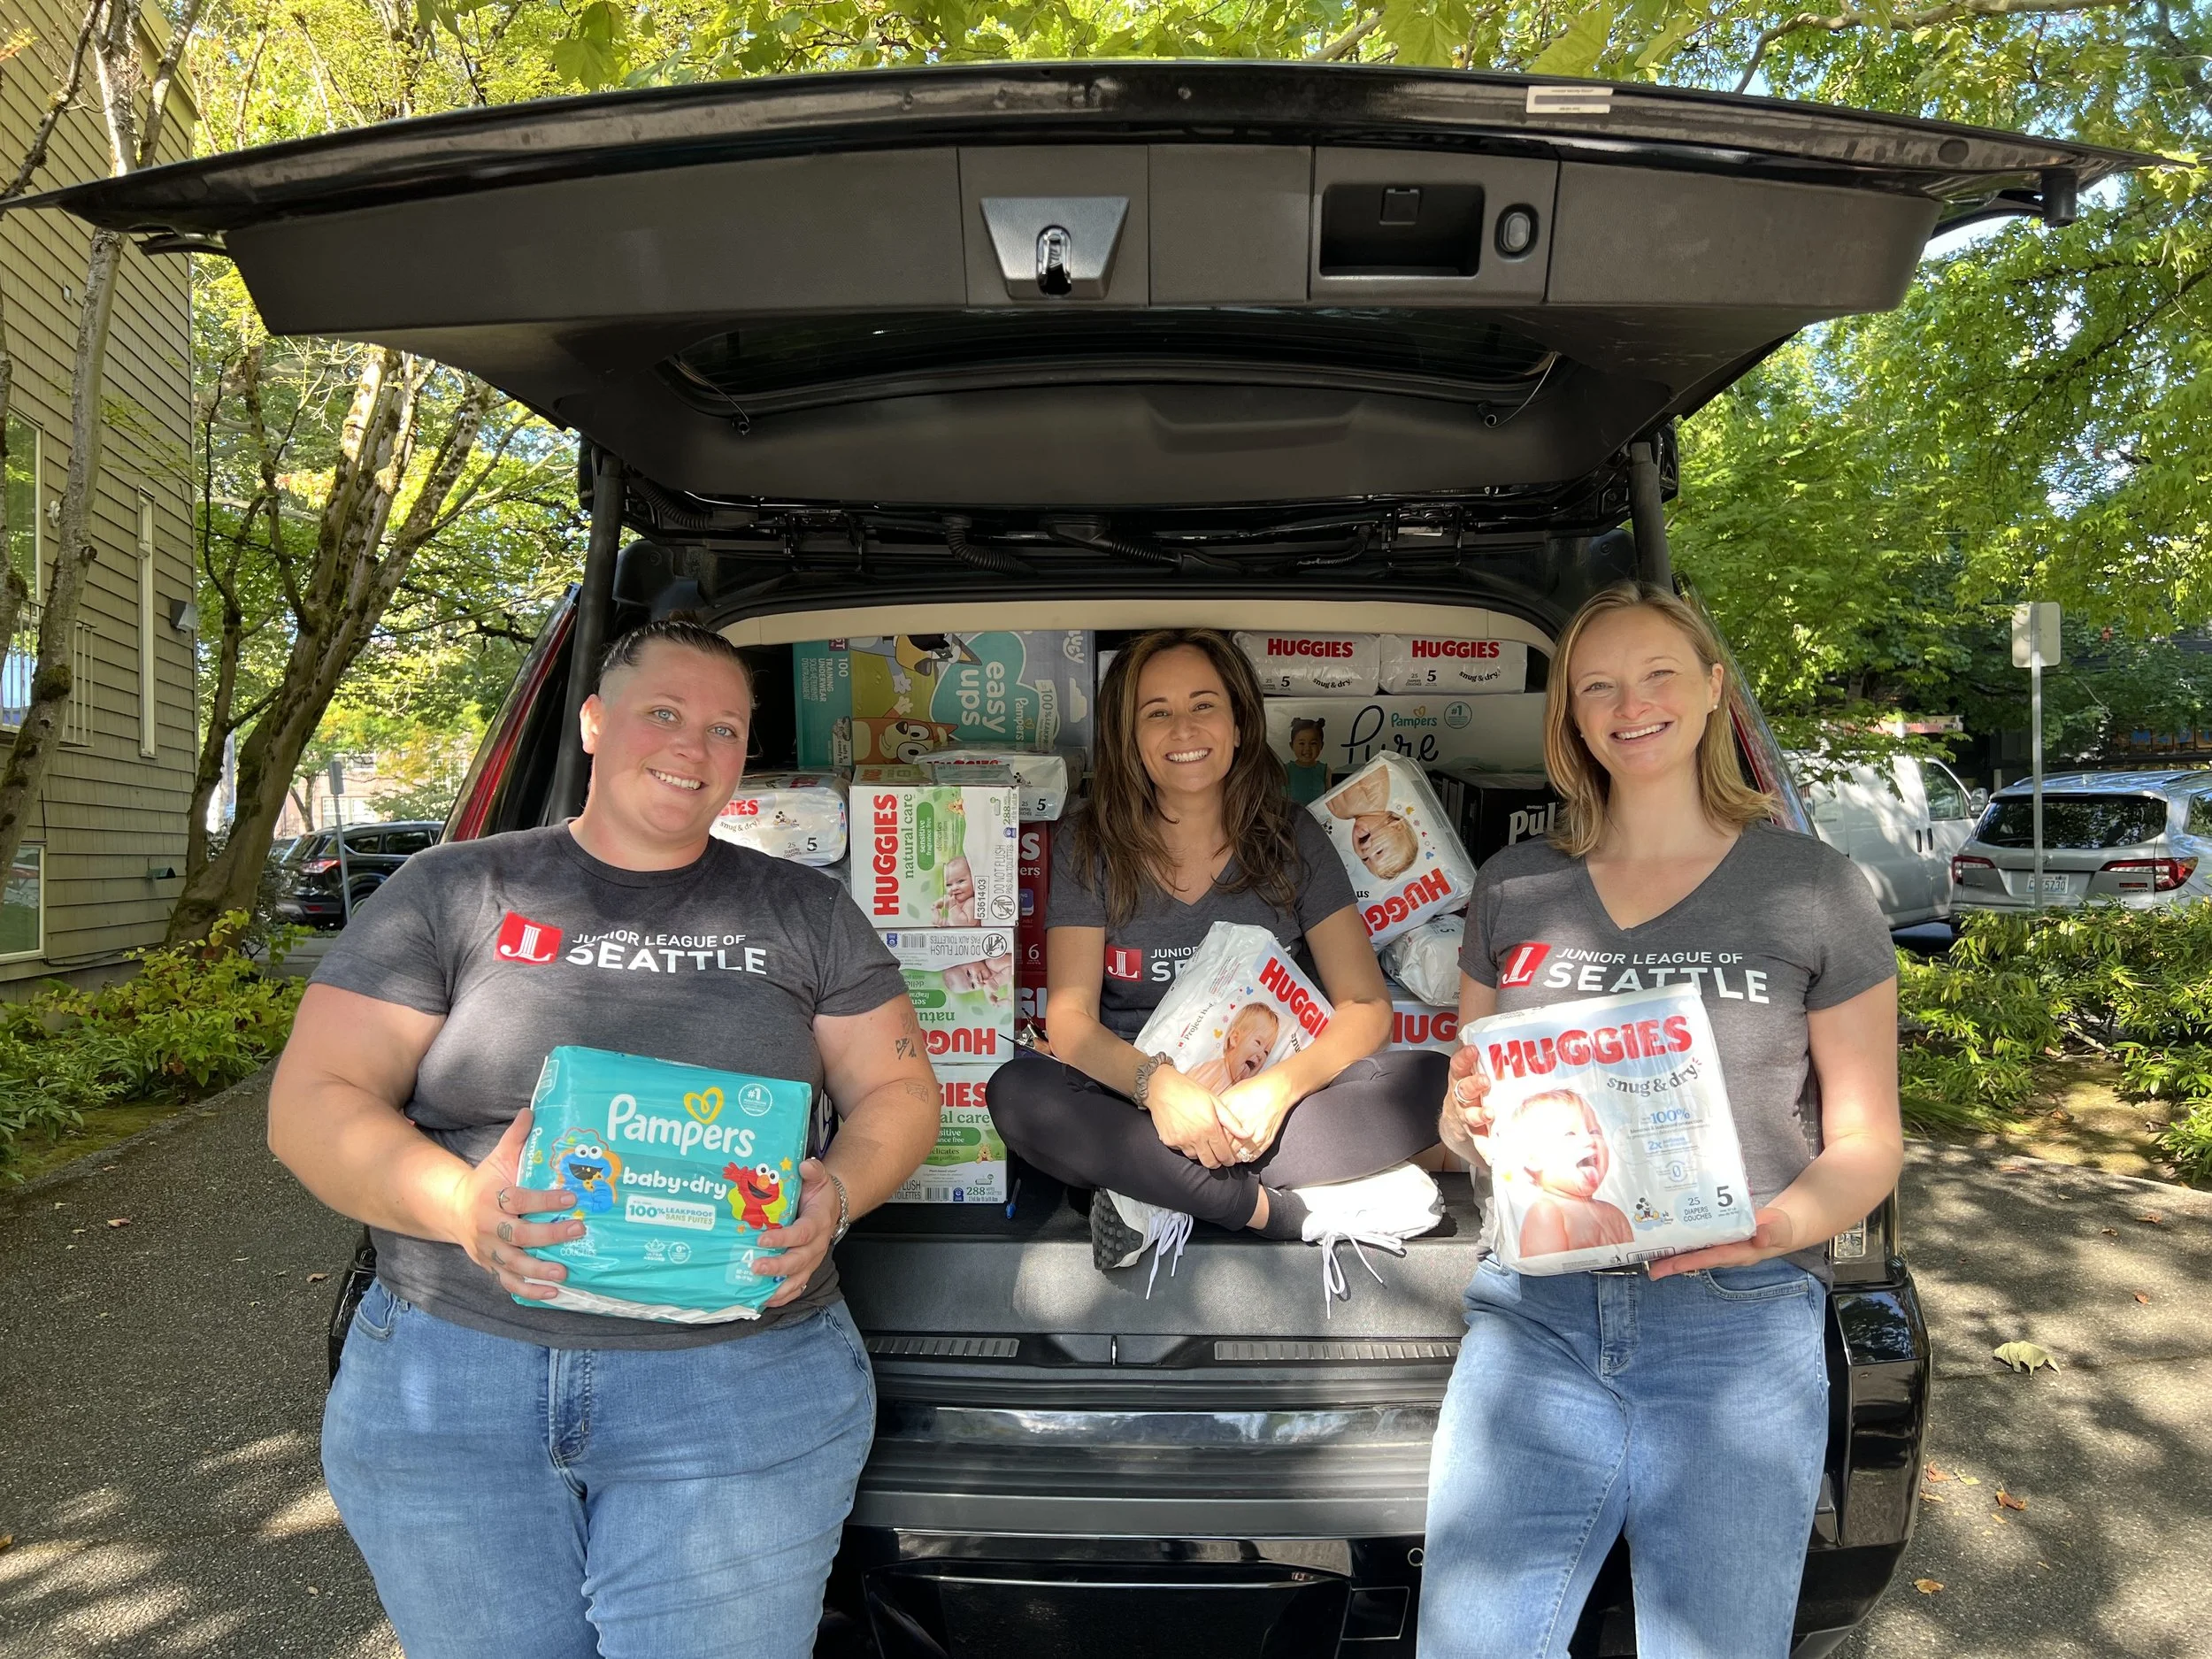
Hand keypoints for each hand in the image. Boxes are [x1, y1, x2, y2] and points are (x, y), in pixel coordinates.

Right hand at [447, 1109, 582, 1300]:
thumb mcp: (498, 1158)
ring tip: (565, 1273)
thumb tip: (532, 1110)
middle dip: (548, 1235)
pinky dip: (529, 1291)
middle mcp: (488, 1227)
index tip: (571, 1196)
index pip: (519, 1199)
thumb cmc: (486, 1182)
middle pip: (518, 1235)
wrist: (454, 1210)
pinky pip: (508, 1283)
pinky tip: (552, 1294)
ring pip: (513, 1264)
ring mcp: (489, 1250)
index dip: (544, 1199)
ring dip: (539, 1270)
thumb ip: (516, 1138)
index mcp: (490, 1198)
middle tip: (579, 1230)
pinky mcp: (491, 1267)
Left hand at [753, 1158, 837, 1307]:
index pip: (803, 1233)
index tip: (762, 1239)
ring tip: (760, 1294)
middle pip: (799, 1260)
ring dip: (779, 1288)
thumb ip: (813, 1170)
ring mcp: (812, 1260)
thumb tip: (805, 1165)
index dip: (784, 1238)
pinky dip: (783, 1297)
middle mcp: (817, 1245)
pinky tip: (765, 1301)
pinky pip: (797, 1287)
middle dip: (777, 1266)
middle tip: (755, 1267)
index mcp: (818, 1222)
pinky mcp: (806, 1269)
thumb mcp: (819, 1178)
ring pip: (798, 1278)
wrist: (831, 1208)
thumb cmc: (818, 1194)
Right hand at [1146, 1066, 1239, 1169]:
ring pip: (1195, 1157)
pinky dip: (1186, 1146)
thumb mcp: (1215, 1102)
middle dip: (1216, 1162)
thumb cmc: (1190, 1091)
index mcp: (1210, 1128)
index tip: (1230, 1160)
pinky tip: (1188, 1136)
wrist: (1162, 1087)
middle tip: (1218, 1157)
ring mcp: (1181, 1141)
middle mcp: (1195, 1138)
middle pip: (1209, 1162)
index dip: (1228, 1160)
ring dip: (1200, 1153)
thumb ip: (1231, 1121)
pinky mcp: (1169, 1141)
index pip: (1223, 1154)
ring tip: (1202, 1143)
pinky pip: (1181, 1150)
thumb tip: (1246, 1135)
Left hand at [1216, 1073, 1295, 1162]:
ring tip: (1227, 1154)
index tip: (1208, 1142)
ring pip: (1237, 1156)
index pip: (1215, 1136)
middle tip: (1216, 1151)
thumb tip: (1207, 1118)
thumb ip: (1218, 1109)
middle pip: (1225, 1148)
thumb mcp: (1231, 1094)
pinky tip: (1241, 1152)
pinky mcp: (1265, 1141)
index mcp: (1231, 1115)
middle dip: (1219, 1151)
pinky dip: (1244, 1157)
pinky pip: (1251, 1157)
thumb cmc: (1253, 1089)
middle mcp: (1242, 1127)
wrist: (1277, 1090)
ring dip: (1231, 1156)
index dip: (1211, 1141)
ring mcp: (1255, 1136)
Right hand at [1440, 1044, 1495, 1165]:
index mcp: (1460, 1078)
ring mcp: (1465, 1115)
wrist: (1456, 1125)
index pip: (1458, 1064)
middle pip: (1463, 1089)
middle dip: (1473, 1084)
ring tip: (1489, 1113)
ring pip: (1469, 1114)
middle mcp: (1460, 1096)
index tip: (1473, 1050)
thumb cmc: (1469, 1091)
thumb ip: (1480, 1058)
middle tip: (1485, 1081)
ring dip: (1479, 1113)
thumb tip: (1498, 1031)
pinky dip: (1485, 1138)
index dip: (1464, 1057)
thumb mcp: (1470, 1073)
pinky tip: (1493, 1138)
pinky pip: (1478, 1136)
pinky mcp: (1474, 1133)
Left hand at [1646, 1205, 1800, 1278]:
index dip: (1690, 1262)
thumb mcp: (1778, 1229)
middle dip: (1673, 1263)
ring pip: (1693, 1251)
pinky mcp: (1717, 1237)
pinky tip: (1665, 1235)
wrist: (1780, 1227)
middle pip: (1695, 1259)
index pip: (1710, 1258)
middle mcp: (1724, 1253)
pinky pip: (1696, 1240)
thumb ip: (1771, 1231)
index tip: (1671, 1265)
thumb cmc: (1778, 1229)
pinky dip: (1681, 1238)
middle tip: (1650, 1267)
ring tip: (1648, 1254)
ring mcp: (1719, 1246)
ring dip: (1672, 1253)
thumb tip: (1760, 1236)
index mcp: (1737, 1253)